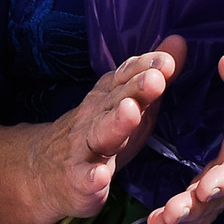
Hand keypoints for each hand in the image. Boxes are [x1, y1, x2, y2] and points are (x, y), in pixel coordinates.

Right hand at [32, 41, 184, 222]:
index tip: (166, 61)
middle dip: (136, 89)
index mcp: (108, 98)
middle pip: (117, 101)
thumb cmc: (98, 133)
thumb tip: (179, 41)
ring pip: (101, 134)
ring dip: (116, 123)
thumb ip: (153, 75)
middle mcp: (95, 118)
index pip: (125, 77)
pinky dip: (91, 178)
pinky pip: (84, 180)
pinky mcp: (78, 181)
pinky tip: (100, 177)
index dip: (143, 67)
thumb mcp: (127, 102)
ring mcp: (84, 149)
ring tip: (131, 112)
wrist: (44, 171)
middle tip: (155, 79)